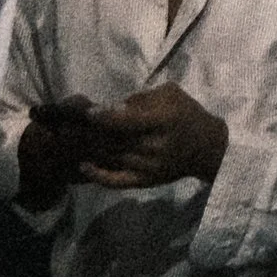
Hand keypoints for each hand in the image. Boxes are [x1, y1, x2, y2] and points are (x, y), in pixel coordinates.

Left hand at [76, 83, 229, 188]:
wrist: (205, 148)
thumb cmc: (187, 114)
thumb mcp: (172, 94)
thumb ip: (143, 98)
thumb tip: (114, 107)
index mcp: (162, 121)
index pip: (127, 121)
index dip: (105, 117)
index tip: (88, 112)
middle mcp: (153, 146)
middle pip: (114, 140)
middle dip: (92, 133)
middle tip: (71, 125)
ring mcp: (146, 167)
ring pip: (111, 157)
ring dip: (91, 149)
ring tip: (74, 140)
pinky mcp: (143, 182)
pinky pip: (116, 181)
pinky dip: (98, 175)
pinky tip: (83, 166)